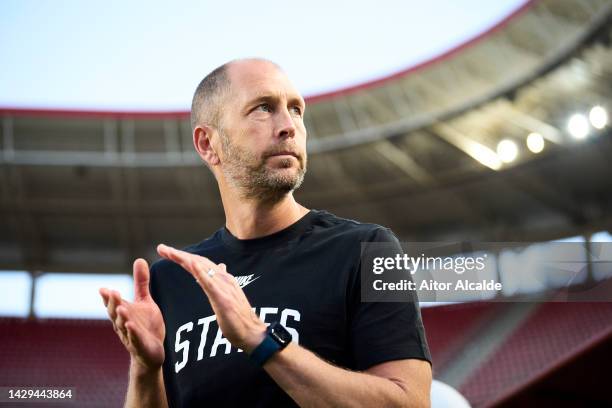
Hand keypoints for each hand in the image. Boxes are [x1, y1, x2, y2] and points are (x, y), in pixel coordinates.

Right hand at [100, 258, 165, 372]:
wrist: (152, 352)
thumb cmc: (146, 325)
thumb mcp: (144, 301)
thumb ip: (141, 282)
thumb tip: (139, 259)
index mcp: (122, 312)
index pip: (113, 304)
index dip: (108, 298)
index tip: (104, 289)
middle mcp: (123, 324)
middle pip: (115, 313)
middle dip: (113, 304)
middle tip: (112, 293)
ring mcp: (130, 336)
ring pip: (123, 326)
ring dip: (122, 317)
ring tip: (121, 308)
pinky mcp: (140, 345)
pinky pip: (135, 338)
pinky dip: (133, 332)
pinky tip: (131, 325)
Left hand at [156, 244, 265, 352]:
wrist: (253, 334)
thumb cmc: (240, 319)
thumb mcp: (228, 297)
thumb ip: (222, 282)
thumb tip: (221, 266)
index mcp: (223, 279)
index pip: (201, 264)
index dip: (184, 257)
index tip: (167, 252)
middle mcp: (224, 279)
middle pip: (199, 262)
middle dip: (179, 254)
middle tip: (161, 248)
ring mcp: (224, 288)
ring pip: (202, 268)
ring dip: (185, 258)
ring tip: (170, 252)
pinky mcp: (223, 298)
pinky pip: (210, 283)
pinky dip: (200, 272)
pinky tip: (190, 264)